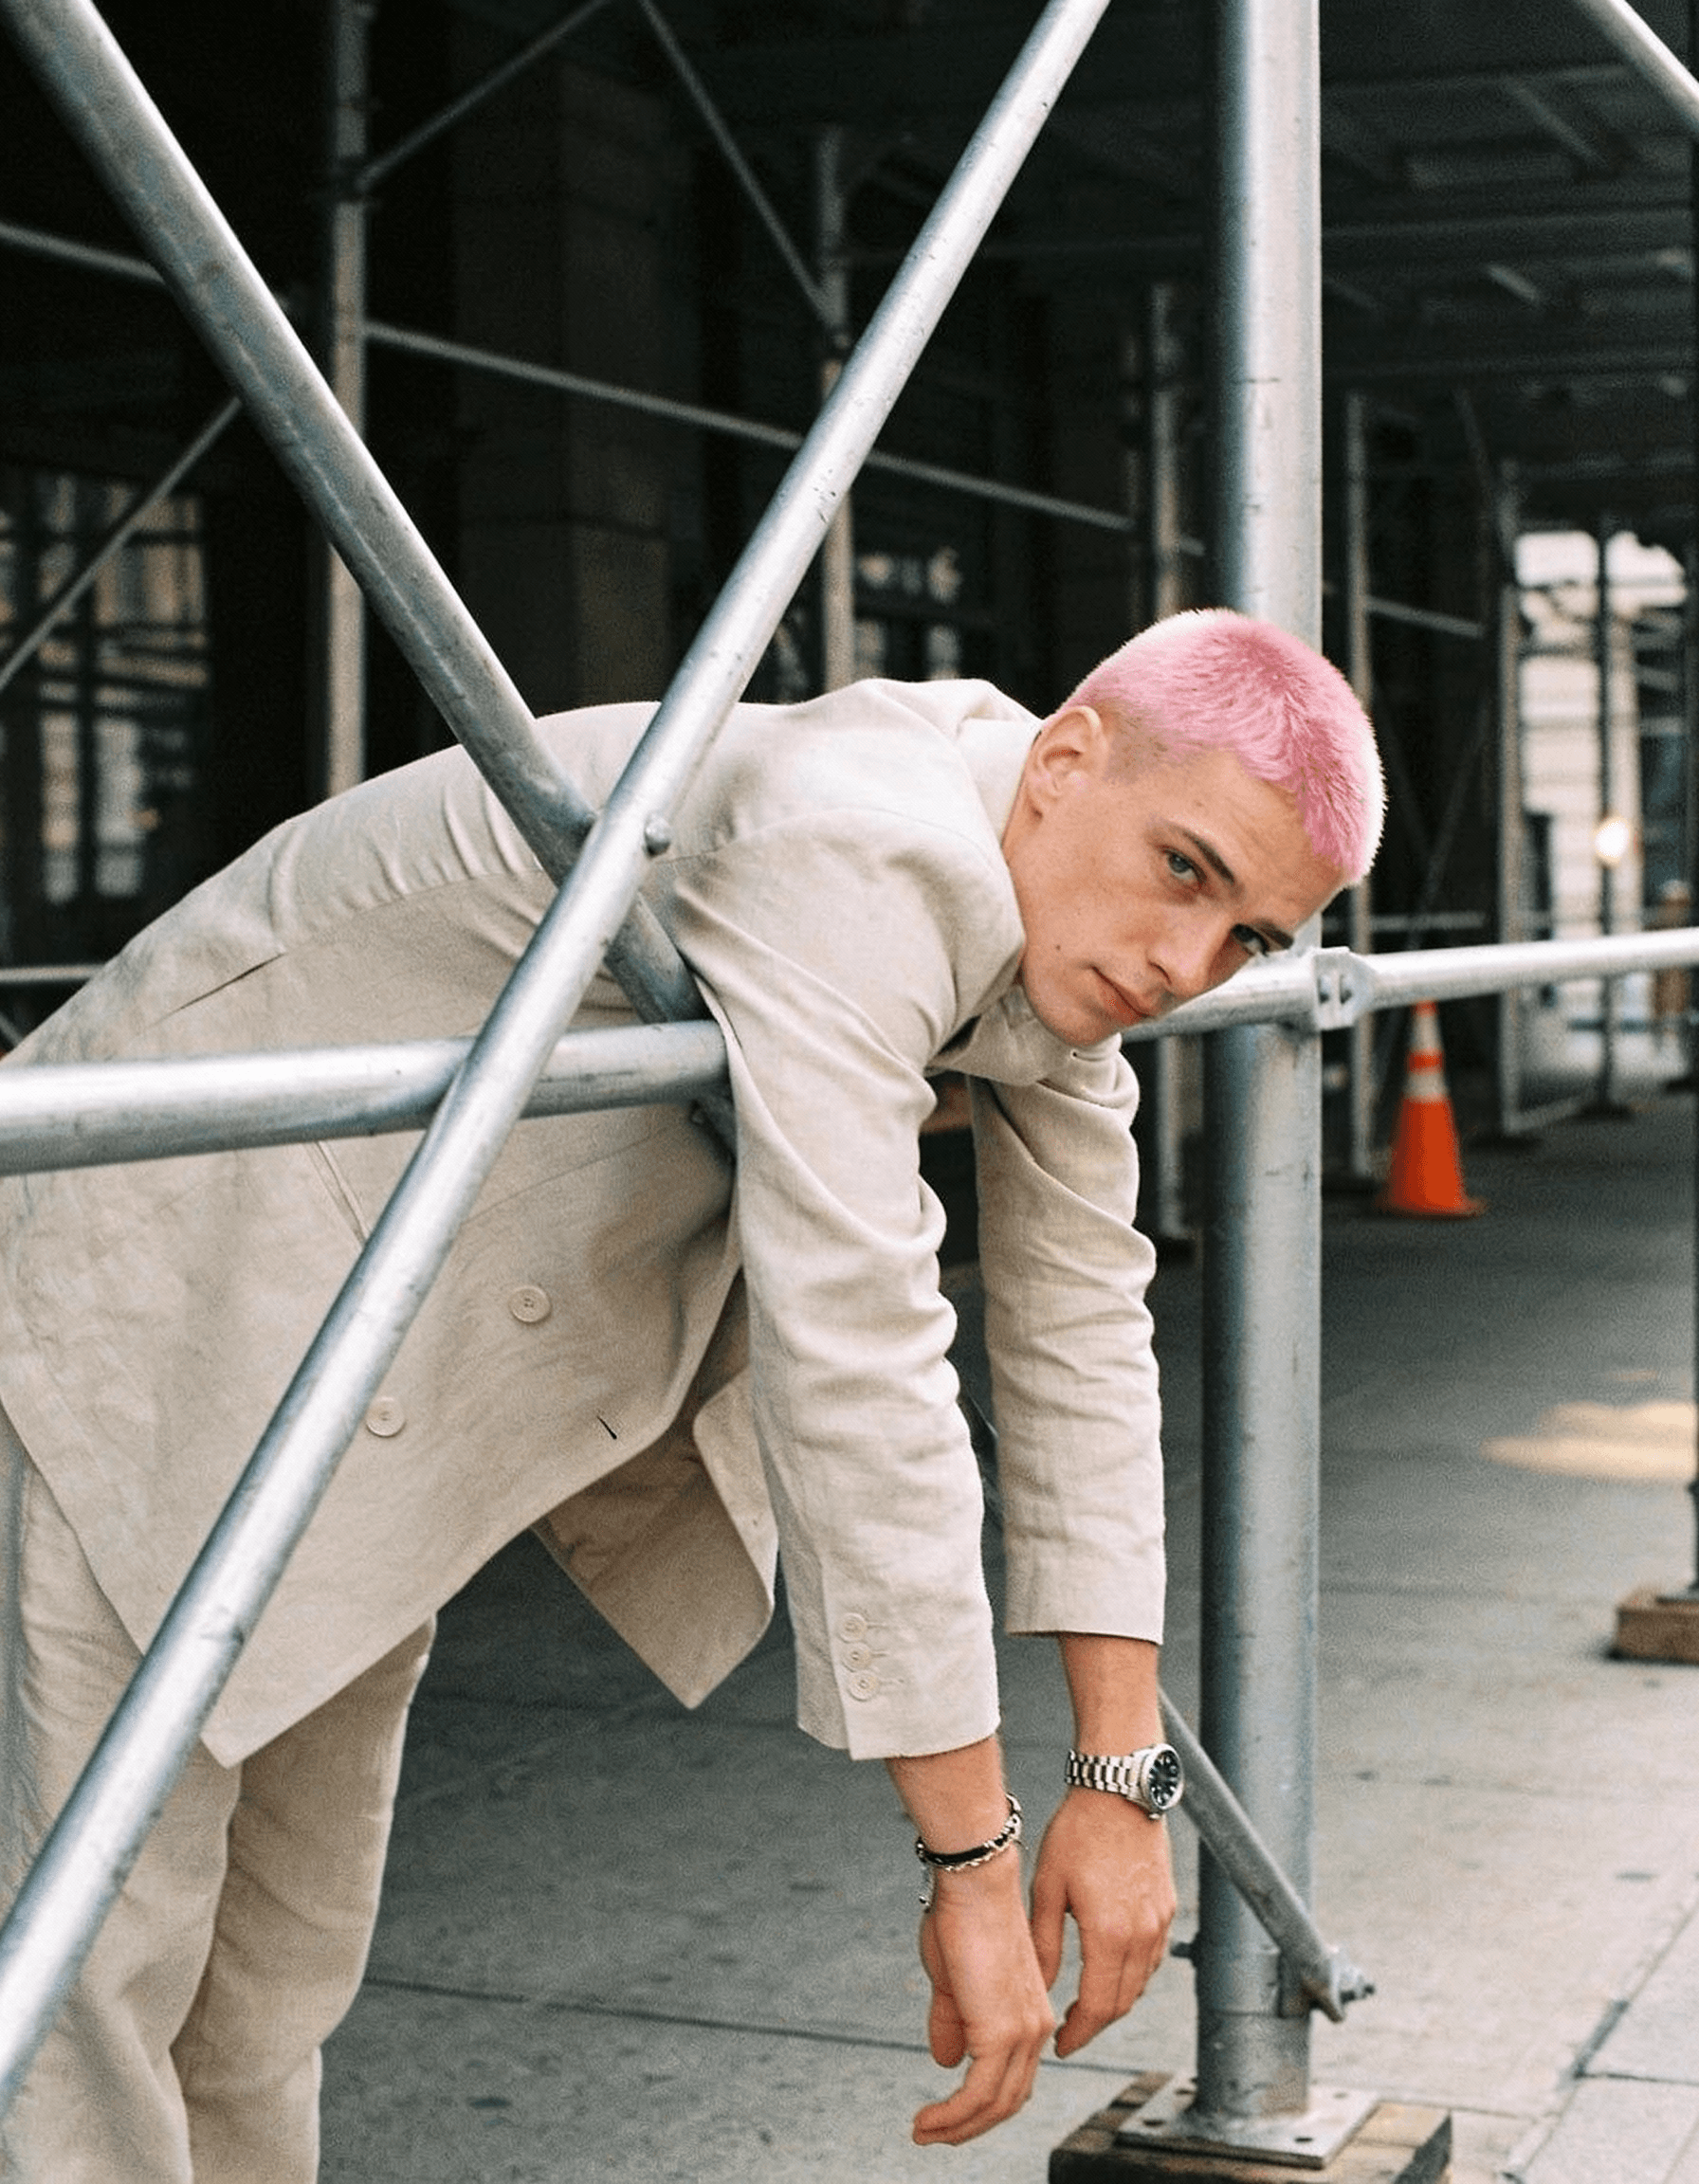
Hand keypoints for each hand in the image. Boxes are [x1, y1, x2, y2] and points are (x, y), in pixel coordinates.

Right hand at [909, 1851, 1057, 2145]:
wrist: (974, 1884)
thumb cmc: (961, 1919)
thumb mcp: (952, 1981)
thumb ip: (953, 2021)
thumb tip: (947, 2062)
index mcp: (1029, 2014)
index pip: (1013, 2077)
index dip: (982, 2104)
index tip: (948, 2115)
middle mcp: (1035, 2028)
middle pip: (1008, 2100)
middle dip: (970, 2126)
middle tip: (933, 2135)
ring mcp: (1023, 2033)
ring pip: (995, 2105)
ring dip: (957, 2128)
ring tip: (923, 2133)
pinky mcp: (1001, 2034)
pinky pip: (976, 2096)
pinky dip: (951, 2116)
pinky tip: (927, 2121)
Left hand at [1029, 1788, 1175, 2056]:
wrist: (1119, 1789)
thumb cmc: (1078, 1831)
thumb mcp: (1047, 1887)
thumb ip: (1042, 1943)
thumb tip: (1034, 1987)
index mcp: (1109, 1934)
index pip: (1098, 2007)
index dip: (1079, 2033)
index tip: (1061, 2046)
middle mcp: (1142, 1934)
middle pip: (1123, 2003)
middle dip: (1095, 2024)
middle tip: (1070, 2032)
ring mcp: (1159, 1921)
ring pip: (1140, 1983)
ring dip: (1115, 2002)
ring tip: (1086, 2005)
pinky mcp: (1167, 1906)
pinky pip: (1152, 1958)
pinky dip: (1132, 1976)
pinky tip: (1111, 1970)